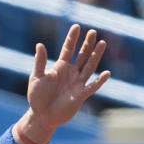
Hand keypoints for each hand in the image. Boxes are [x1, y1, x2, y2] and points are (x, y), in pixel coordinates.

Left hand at [18, 24, 110, 143]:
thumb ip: (40, 62)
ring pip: (89, 66)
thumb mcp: (37, 77)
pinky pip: (92, 86)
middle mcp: (71, 73)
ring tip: (102, 43)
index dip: (72, 38)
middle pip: (82, 55)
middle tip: (93, 31)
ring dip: (95, 55)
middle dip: (87, 44)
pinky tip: (106, 73)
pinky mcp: (81, 95)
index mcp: (60, 67)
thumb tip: (40, 44)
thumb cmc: (37, 97)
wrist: (42, 116)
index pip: (68, 49)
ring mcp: (77, 83)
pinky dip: (99, 81)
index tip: (76, 27)